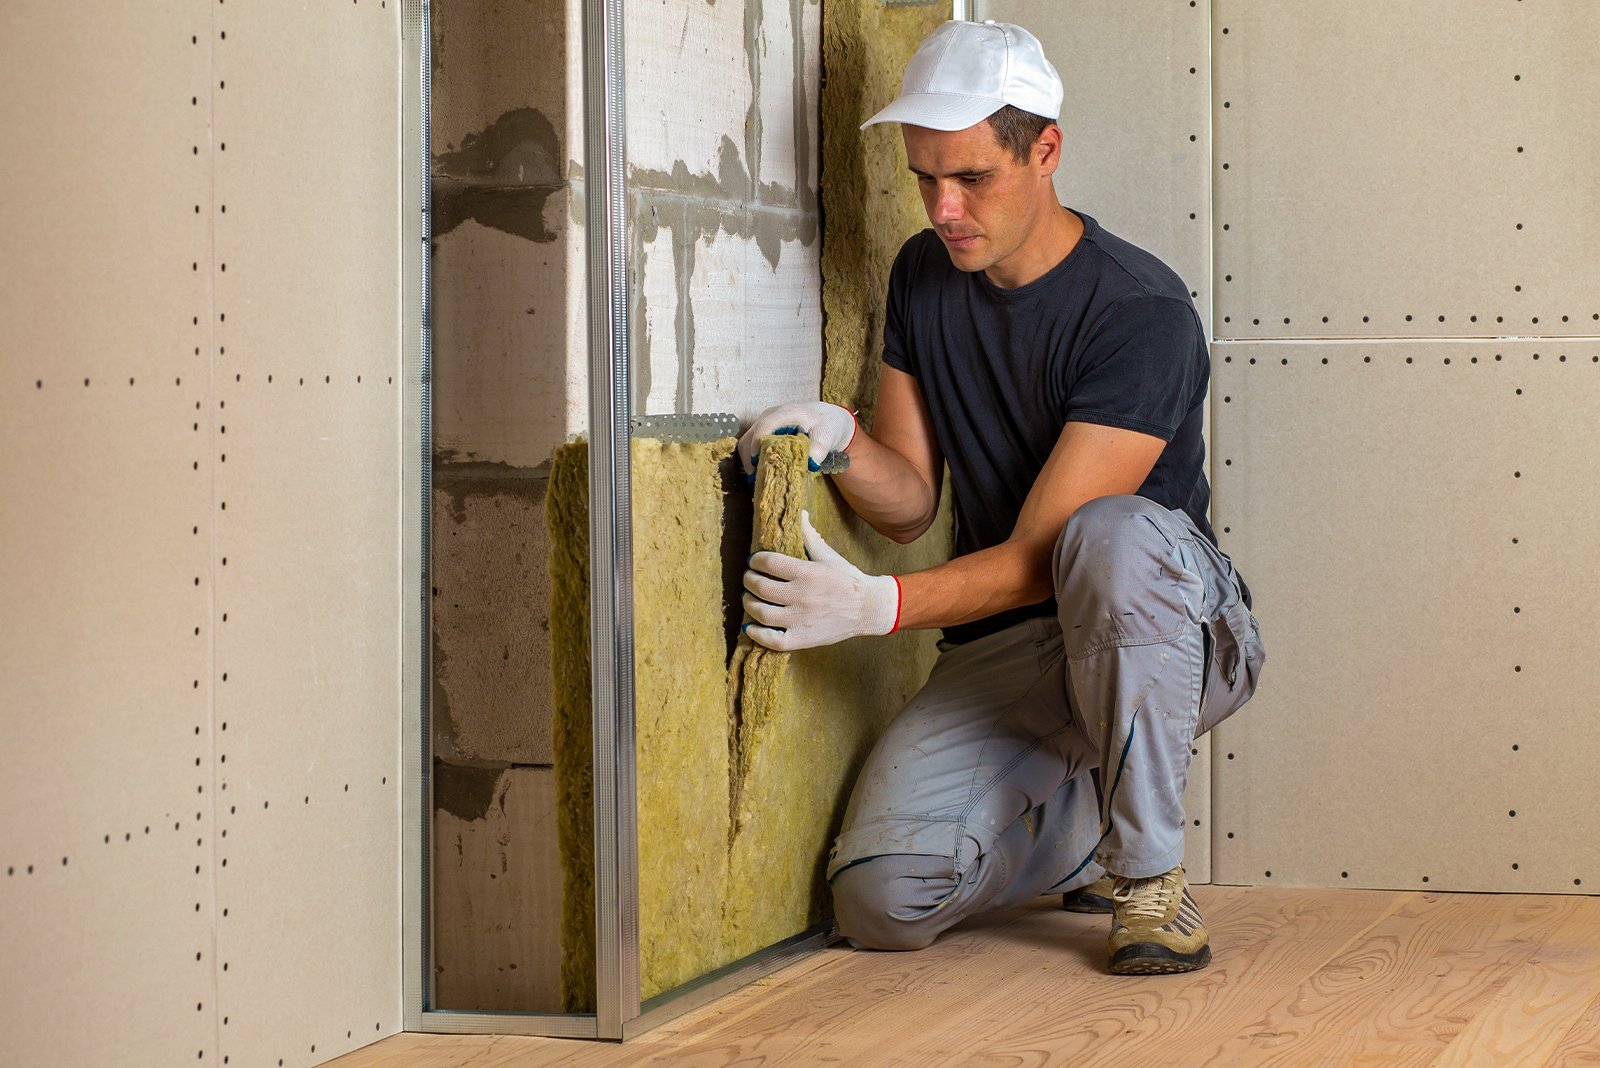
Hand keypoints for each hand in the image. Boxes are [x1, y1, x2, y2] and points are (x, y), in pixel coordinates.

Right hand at [736, 402, 856, 474]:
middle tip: (757, 477)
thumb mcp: (827, 436)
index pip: (765, 426)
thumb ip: (819, 449)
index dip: (757, 445)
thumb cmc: (826, 425)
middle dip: (750, 458)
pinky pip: (751, 444)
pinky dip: (752, 458)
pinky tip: (761, 471)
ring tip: (758, 477)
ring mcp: (765, 422)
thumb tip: (809, 464)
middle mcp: (771, 415)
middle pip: (750, 436)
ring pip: (747, 441)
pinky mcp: (763, 430)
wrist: (826, 418)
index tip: (758, 463)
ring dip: (749, 459)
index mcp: (787, 413)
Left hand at [741, 511, 900, 650]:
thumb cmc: (847, 580)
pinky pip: (772, 640)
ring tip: (749, 598)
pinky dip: (756, 633)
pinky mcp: (802, 638)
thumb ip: (809, 536)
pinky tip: (751, 626)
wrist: (868, 609)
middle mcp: (802, 596)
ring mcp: (801, 620)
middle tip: (749, 578)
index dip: (755, 560)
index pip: (769, 562)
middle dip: (748, 580)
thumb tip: (800, 513)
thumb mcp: (828, 556)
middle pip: (761, 587)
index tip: (754, 561)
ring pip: (761, 613)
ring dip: (748, 604)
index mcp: (808, 573)